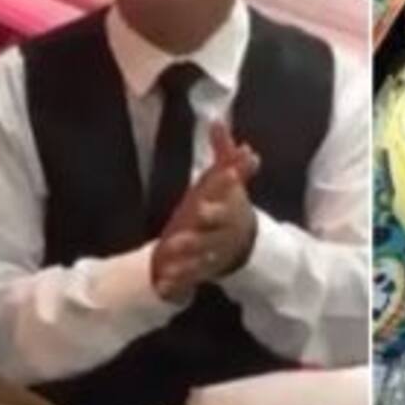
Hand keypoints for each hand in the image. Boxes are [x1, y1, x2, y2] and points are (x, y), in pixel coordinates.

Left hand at [151, 122, 260, 302]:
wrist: (244, 243)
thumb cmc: (230, 204)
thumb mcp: (226, 179)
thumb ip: (223, 152)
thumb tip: (217, 120)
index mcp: (229, 208)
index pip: (225, 202)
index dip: (218, 199)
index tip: (204, 199)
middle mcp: (222, 232)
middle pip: (213, 232)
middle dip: (201, 231)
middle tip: (186, 229)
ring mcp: (213, 253)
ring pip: (200, 256)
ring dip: (186, 257)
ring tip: (168, 255)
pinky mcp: (203, 270)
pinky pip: (189, 277)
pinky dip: (176, 282)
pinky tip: (161, 285)